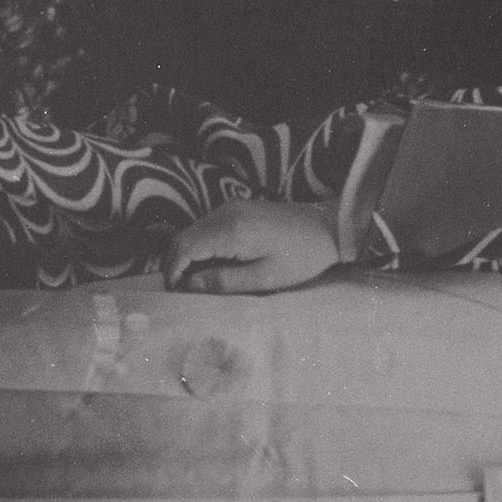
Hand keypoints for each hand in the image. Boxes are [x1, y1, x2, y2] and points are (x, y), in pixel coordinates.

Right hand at [162, 198, 343, 294]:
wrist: (328, 227)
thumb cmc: (301, 256)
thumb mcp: (264, 278)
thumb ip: (223, 281)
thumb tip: (190, 286)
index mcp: (230, 230)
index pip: (183, 247)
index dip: (173, 271)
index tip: (175, 293)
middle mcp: (225, 213)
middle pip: (183, 238)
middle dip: (176, 265)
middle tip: (181, 292)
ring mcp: (230, 207)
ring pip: (193, 232)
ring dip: (188, 256)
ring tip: (196, 283)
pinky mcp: (237, 208)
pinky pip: (207, 227)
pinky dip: (201, 247)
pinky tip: (212, 266)